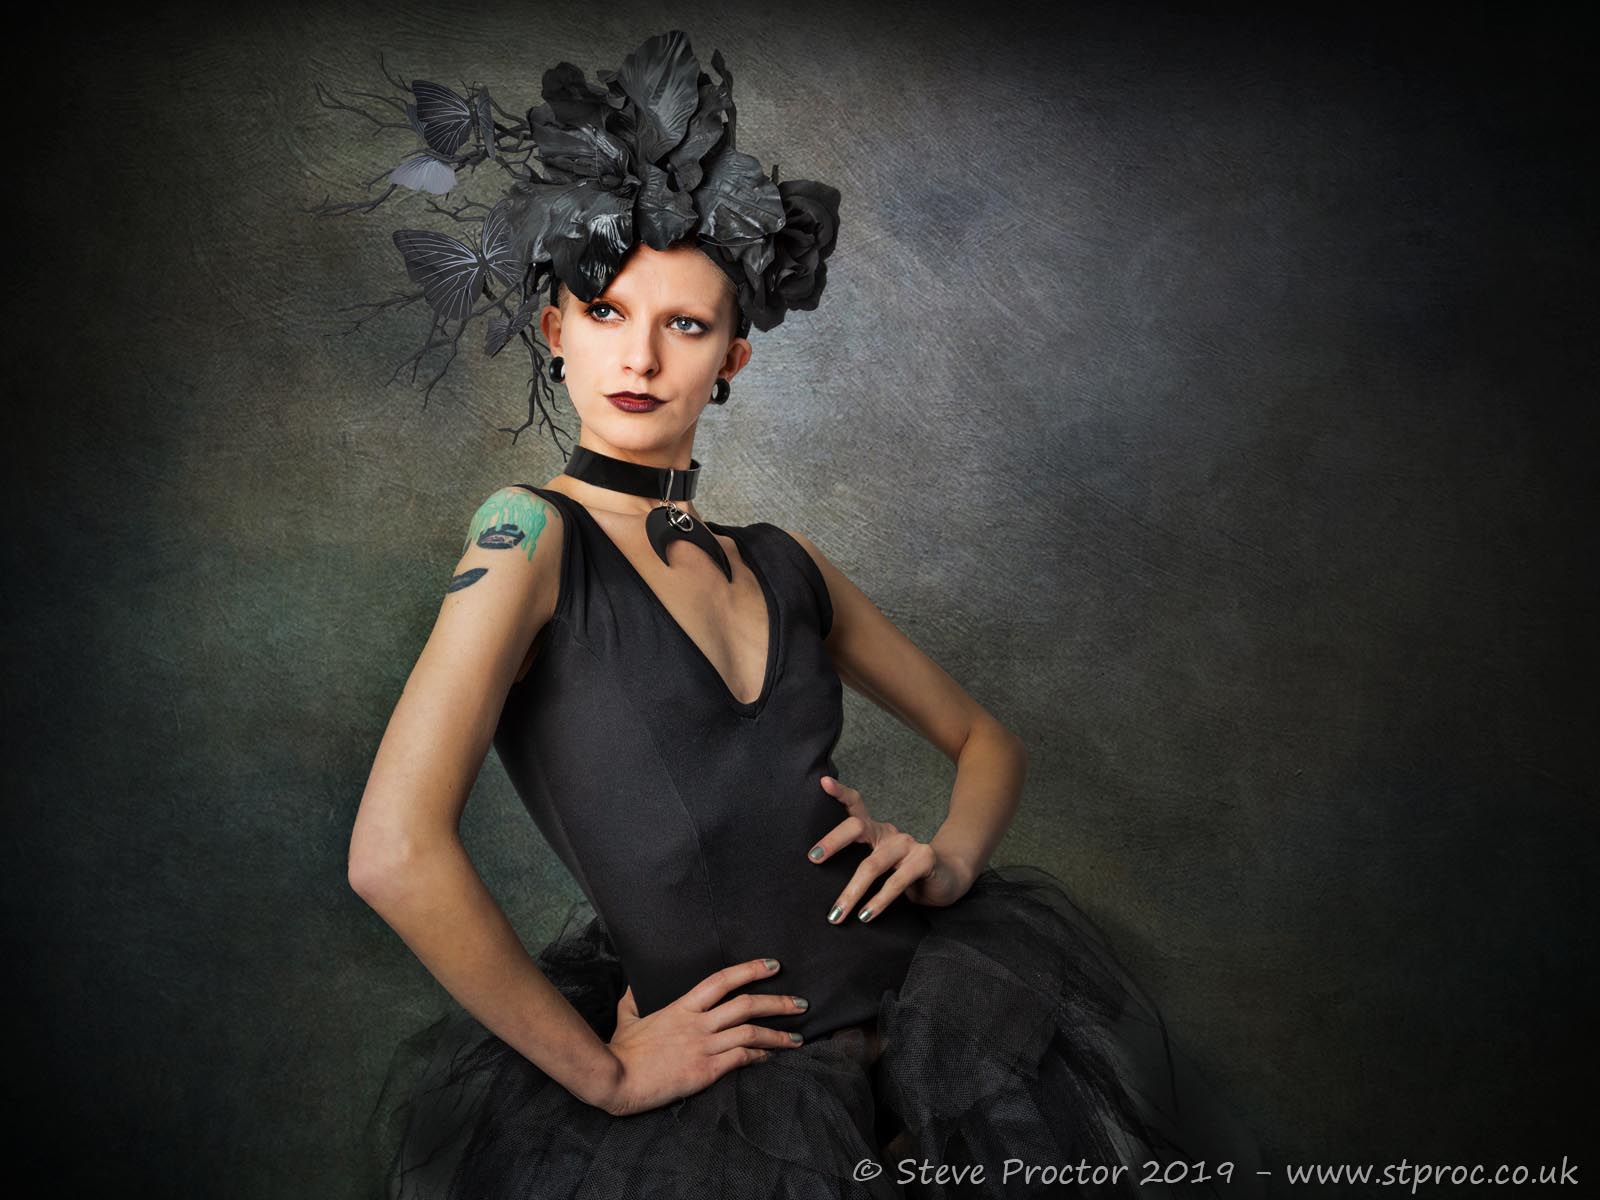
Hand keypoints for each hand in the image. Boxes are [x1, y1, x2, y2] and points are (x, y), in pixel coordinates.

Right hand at [600, 957, 808, 1116]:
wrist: (617, 1078)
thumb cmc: (622, 1049)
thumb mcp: (627, 1015)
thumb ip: (635, 1000)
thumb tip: (635, 986)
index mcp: (682, 1006)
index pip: (722, 980)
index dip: (750, 969)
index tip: (773, 965)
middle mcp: (697, 1023)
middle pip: (746, 1005)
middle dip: (778, 1003)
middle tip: (801, 1003)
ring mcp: (703, 1046)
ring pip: (750, 1032)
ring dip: (778, 1034)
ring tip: (797, 1038)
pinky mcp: (705, 1071)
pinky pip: (741, 1058)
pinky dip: (760, 1055)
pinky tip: (771, 1056)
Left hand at [807, 775, 975, 921]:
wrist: (947, 879)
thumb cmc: (904, 874)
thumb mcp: (878, 866)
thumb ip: (856, 866)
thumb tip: (818, 884)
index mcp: (875, 831)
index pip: (855, 805)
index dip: (840, 793)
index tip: (822, 782)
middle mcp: (888, 834)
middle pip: (857, 827)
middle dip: (833, 841)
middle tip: (813, 858)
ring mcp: (907, 845)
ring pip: (873, 864)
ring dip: (852, 891)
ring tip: (837, 914)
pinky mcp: (924, 860)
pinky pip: (896, 881)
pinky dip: (879, 901)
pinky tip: (866, 916)